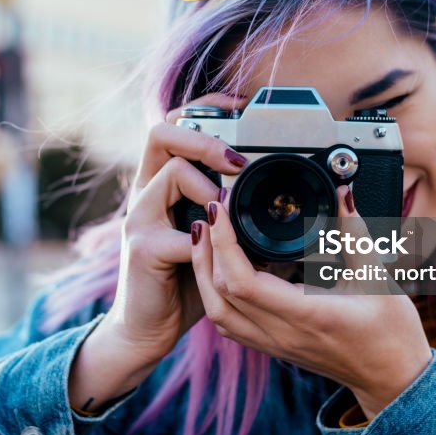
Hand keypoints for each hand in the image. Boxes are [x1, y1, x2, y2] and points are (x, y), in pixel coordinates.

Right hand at [68, 93, 248, 413]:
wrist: (149, 328)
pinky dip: (206, 237)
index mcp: (165, 184)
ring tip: (229, 203)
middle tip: (239, 157)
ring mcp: (141, 219)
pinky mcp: (142, 249)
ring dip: (207, 180)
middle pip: (161, 131)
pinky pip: (176, 231)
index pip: (176, 124)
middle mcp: (147, 193)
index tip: (243, 106)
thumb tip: (294, 206)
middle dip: (205, 135)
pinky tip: (221, 245)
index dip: (206, 108)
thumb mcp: (217, 242)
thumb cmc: (185, 282)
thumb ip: (240, 219)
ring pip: (169, 170)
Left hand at [189, 185, 431, 418]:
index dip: (224, 243)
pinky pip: (229, 323)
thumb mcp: (379, 278)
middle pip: (219, 295)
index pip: (243, 282)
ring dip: (203, 272)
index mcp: (307, 315)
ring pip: (217, 312)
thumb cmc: (391, 333)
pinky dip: (215, 293)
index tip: (221, 209)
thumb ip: (356, 234)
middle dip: (207, 249)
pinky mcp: (272, 346)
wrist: (392, 380)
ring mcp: (273, 344)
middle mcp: (282, 334)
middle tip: (211, 211)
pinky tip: (221, 268)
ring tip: (206, 236)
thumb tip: (344, 193)